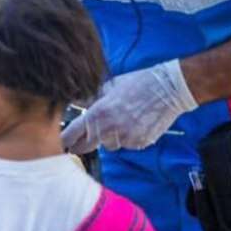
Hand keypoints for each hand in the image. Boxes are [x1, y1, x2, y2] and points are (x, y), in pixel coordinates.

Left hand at [62, 59, 197, 153]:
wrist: (168, 89)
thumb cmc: (137, 84)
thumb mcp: (108, 87)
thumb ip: (90, 99)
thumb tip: (74, 102)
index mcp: (97, 114)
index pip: (71, 134)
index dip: (65, 140)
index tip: (62, 142)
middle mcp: (109, 129)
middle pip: (85, 147)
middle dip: (83, 143)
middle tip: (82, 139)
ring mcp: (125, 138)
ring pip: (108, 145)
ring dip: (109, 138)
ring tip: (121, 120)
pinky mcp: (139, 143)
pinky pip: (126, 145)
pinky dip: (127, 138)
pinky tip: (134, 124)